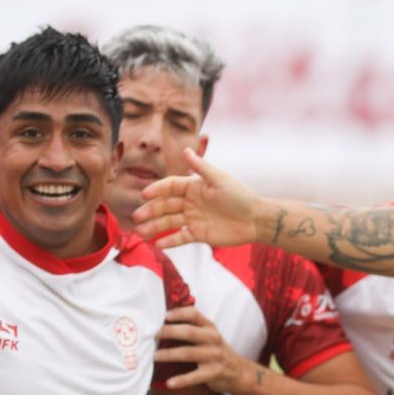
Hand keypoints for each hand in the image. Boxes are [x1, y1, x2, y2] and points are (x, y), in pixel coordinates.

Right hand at [133, 148, 260, 248]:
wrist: (256, 220)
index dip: (157, 190)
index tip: (145, 195)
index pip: (170, 187)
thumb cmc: (240, 196)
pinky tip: (157, 245)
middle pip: (165, 205)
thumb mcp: (220, 180)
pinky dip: (169, 242)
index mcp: (194, 187)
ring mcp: (193, 219)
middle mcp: (191, 202)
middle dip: (151, 210)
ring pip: (169, 222)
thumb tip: (185, 149)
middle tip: (137, 216)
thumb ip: (201, 167)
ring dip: (155, 227)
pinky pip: (180, 238)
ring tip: (141, 232)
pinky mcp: (199, 234)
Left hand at [155, 306, 254, 393]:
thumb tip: (163, 324)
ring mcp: (214, 356)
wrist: (240, 372)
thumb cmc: (217, 352)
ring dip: (169, 354)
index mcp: (210, 328)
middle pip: (189, 332)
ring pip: (188, 353)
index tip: (164, 316)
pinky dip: (182, 380)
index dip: (179, 313)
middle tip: (153, 335)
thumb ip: (193, 329)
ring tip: (155, 356)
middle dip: (169, 332)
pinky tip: (170, 383)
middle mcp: (213, 339)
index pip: (194, 315)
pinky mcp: (214, 372)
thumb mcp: (210, 336)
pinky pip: (195, 376)